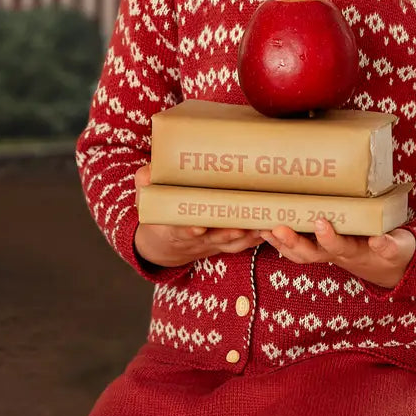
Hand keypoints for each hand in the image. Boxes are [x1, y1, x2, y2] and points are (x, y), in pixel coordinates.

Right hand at [133, 164, 261, 267]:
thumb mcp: (145, 198)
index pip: (181, 231)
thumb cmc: (157, 213)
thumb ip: (145, 183)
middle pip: (214, 239)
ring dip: (248, 236)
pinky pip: (243, 244)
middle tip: (241, 226)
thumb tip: (147, 172)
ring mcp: (213, 243)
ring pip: (233, 244)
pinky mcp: (226, 243)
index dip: (190, 230)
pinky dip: (256, 238)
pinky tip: (271, 227)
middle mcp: (197, 240)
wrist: (165, 242)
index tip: (198, 227)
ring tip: (264, 225)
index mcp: (174, 228)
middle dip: (228, 234)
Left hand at [259, 218, 415, 288]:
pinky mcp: (319, 244)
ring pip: (298, 253)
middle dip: (292, 242)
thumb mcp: (398, 249)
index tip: (321, 221)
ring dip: (279, 242)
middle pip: (309, 254)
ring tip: (262, 226)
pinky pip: (295, 246)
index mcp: (355, 252)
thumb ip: (390, 245)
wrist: (388, 265)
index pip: (340, 247)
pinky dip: (278, 239)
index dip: (329, 238)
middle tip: (276, 227)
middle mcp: (335, 254)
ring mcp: (325, 251)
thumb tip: (379, 239)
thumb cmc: (393, 252)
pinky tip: (263, 226)